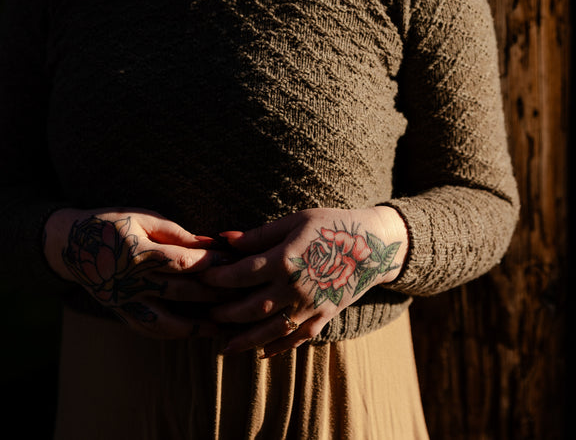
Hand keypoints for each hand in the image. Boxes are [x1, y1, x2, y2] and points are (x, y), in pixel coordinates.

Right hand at [45, 207, 228, 338]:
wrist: (70, 245)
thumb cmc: (108, 223)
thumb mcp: (140, 217)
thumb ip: (175, 232)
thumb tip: (209, 242)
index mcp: (138, 253)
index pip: (183, 262)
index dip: (210, 263)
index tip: (234, 261)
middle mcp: (131, 282)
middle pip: (181, 292)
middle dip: (214, 294)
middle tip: (242, 294)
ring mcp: (125, 301)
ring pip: (166, 321)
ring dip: (197, 326)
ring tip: (223, 326)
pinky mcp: (121, 312)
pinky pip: (150, 330)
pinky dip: (174, 334)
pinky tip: (194, 333)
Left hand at [201, 206, 407, 356]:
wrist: (374, 245)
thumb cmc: (331, 225)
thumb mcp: (294, 221)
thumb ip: (259, 235)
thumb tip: (224, 239)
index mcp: (284, 260)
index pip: (240, 274)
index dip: (217, 277)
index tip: (201, 277)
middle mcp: (294, 289)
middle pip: (250, 308)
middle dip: (225, 313)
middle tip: (208, 313)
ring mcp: (310, 307)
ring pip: (270, 331)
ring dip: (244, 340)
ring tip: (224, 346)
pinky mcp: (324, 317)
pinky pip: (297, 339)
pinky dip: (279, 348)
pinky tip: (262, 353)